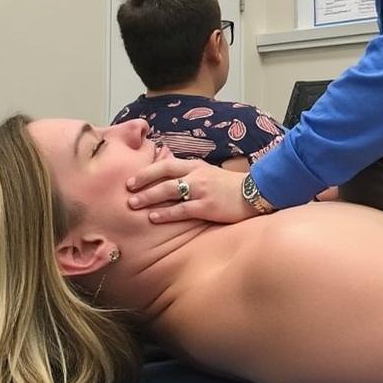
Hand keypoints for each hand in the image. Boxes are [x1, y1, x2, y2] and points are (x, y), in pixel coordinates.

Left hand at [126, 158, 257, 223]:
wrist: (255, 194)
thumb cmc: (232, 187)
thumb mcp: (210, 173)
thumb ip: (191, 174)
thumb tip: (171, 177)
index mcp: (196, 166)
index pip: (166, 164)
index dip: (147, 171)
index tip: (131, 179)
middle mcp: (196, 175)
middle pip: (163, 175)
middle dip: (143, 182)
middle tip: (127, 190)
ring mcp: (201, 190)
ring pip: (169, 191)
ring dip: (149, 197)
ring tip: (133, 204)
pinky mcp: (206, 207)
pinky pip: (181, 210)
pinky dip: (165, 213)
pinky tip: (153, 217)